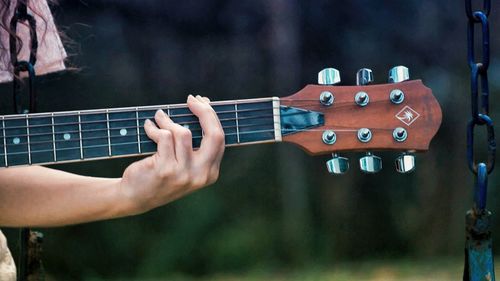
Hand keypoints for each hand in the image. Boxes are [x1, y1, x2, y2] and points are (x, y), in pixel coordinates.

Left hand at [119, 95, 224, 213]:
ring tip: (159, 117)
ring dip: (168, 120)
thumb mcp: (185, 164)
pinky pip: (164, 137)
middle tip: (191, 99)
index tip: (201, 102)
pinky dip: (154, 128)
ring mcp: (183, 174)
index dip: (211, 117)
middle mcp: (201, 175)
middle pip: (213, 135)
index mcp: (210, 172)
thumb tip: (203, 107)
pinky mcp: (165, 170)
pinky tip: (149, 126)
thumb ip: (196, 144)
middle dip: (204, 112)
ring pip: (183, 133)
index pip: (219, 139)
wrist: (135, 198)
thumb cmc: (161, 174)